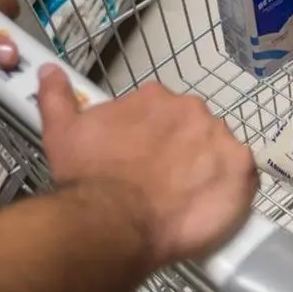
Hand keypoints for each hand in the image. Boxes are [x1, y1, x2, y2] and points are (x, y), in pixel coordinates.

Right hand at [36, 66, 257, 267]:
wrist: (113, 220)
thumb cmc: (88, 177)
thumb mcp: (61, 132)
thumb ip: (56, 96)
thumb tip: (49, 71)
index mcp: (156, 98)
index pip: (162, 113)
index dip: (154, 139)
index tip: (142, 160)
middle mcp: (192, 111)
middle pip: (193, 131)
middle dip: (181, 153)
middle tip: (161, 183)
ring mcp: (221, 141)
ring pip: (218, 154)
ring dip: (206, 171)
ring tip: (185, 201)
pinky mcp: (241, 173)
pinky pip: (243, 179)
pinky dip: (232, 191)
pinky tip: (211, 208)